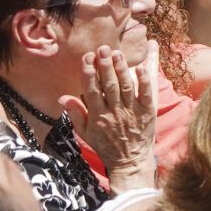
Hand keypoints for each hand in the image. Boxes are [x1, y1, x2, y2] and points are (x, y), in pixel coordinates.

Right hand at [58, 40, 157, 189]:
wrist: (129, 161)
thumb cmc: (105, 146)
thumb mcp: (85, 133)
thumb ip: (76, 114)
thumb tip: (63, 98)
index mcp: (98, 117)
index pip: (92, 91)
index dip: (89, 74)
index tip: (87, 58)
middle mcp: (115, 113)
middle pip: (109, 86)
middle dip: (105, 66)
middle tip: (102, 49)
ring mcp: (132, 112)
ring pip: (126, 87)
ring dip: (121, 69)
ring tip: (117, 53)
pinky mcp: (147, 113)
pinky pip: (146, 95)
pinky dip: (144, 81)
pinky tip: (140, 67)